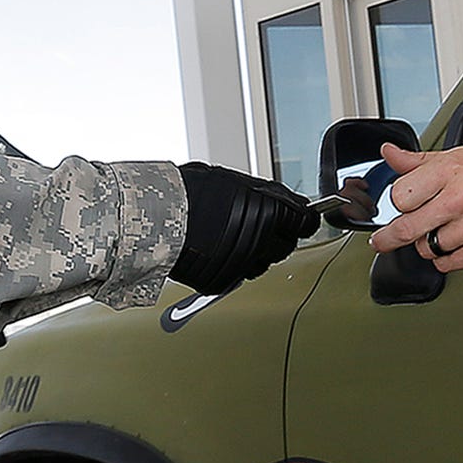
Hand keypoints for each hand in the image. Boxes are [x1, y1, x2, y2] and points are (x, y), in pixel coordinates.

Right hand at [172, 162, 316, 293]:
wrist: (157, 216)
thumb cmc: (191, 191)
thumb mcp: (235, 181)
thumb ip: (265, 195)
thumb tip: (286, 201)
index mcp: (270, 212)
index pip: (305, 224)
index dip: (303, 221)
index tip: (302, 220)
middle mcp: (262, 241)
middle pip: (286, 247)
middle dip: (279, 237)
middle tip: (262, 226)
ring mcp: (243, 264)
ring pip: (262, 264)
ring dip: (257, 253)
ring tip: (234, 237)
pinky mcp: (224, 281)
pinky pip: (238, 275)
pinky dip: (232, 265)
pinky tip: (217, 250)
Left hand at [366, 143, 462, 270]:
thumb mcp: (459, 157)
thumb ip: (419, 161)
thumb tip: (389, 154)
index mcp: (450, 172)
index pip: (399, 196)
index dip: (398, 202)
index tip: (402, 205)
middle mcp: (460, 200)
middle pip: (406, 228)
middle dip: (389, 237)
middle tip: (384, 240)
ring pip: (426, 249)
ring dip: (428, 243)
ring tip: (446, 229)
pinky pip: (446, 264)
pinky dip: (446, 257)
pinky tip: (458, 242)